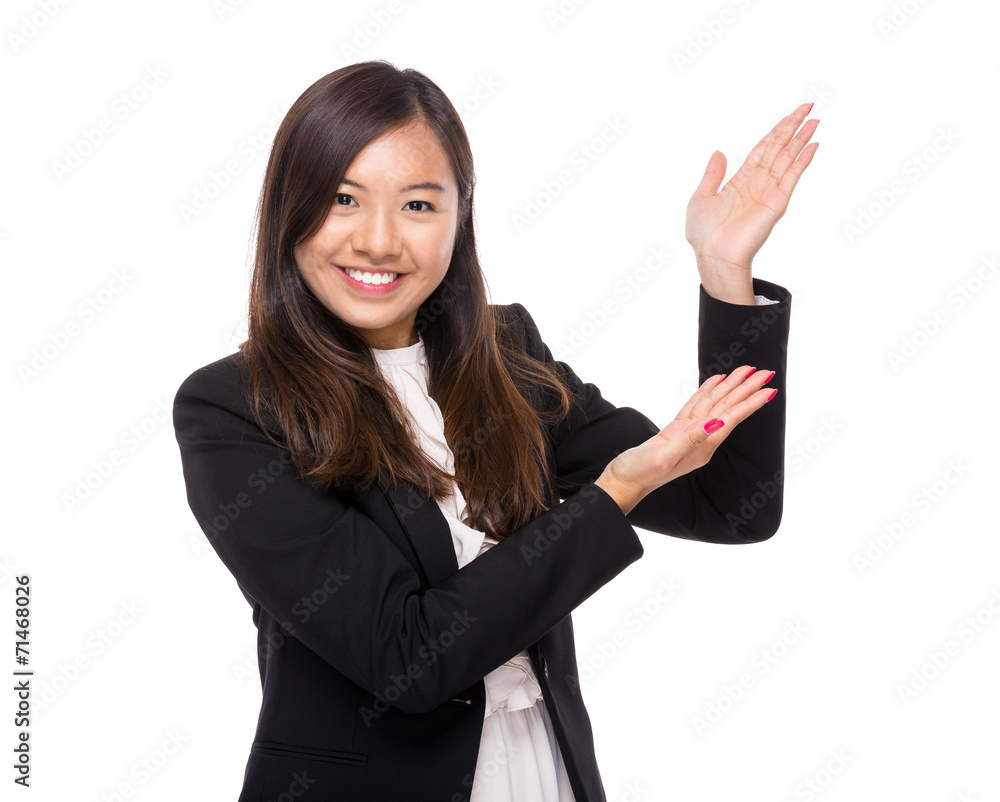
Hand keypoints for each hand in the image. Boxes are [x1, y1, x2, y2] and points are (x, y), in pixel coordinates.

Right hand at [594, 367, 776, 513]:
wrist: (623, 481)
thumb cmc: (639, 472)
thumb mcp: (663, 456)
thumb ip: (690, 439)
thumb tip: (717, 423)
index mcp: (702, 446)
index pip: (731, 418)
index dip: (749, 401)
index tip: (768, 387)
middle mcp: (700, 439)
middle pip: (727, 408)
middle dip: (746, 389)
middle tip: (765, 371)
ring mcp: (689, 434)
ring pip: (713, 404)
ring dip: (730, 387)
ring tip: (745, 371)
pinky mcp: (676, 430)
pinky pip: (696, 406)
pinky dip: (707, 392)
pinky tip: (716, 382)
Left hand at [685, 102, 819, 295]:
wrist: (713, 255)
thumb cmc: (704, 234)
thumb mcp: (701, 197)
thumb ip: (713, 174)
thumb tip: (719, 152)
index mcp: (741, 180)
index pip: (763, 148)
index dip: (776, 131)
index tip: (790, 115)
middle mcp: (758, 183)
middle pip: (779, 147)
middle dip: (793, 127)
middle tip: (809, 107)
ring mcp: (769, 191)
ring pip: (788, 157)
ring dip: (802, 138)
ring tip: (815, 120)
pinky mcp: (777, 202)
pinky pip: (792, 176)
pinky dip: (802, 161)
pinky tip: (813, 146)